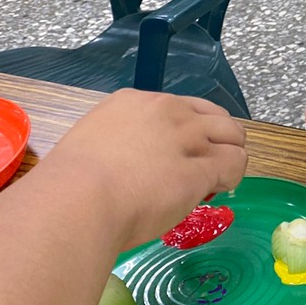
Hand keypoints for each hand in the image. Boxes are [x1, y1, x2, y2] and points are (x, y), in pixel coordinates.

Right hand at [38, 90, 247, 251]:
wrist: (76, 203)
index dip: (190, 132)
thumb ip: (122, 143)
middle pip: (216, 117)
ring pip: (233, 136)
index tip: (181, 154)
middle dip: (218, 141)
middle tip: (206, 168)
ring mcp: (186, 136)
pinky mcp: (200, 167)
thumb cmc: (70, 186)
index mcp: (134, 101)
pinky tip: (215, 190)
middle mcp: (166, 111)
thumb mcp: (94, 144)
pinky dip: (231, 177)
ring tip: (214, 181)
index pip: (182, 107)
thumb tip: (133, 163)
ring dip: (229, 158)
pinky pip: (234, 163)